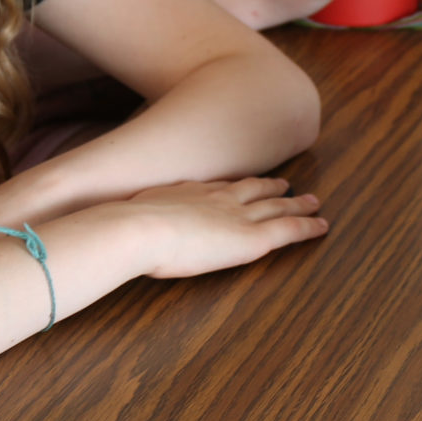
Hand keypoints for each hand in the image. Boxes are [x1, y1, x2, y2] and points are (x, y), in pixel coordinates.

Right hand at [124, 177, 327, 277]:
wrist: (135, 230)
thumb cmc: (119, 230)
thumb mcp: (118, 220)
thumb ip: (119, 224)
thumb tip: (99, 232)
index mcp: (186, 192)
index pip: (216, 187)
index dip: (234, 185)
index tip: (243, 183)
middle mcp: (216, 198)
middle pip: (253, 188)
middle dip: (271, 186)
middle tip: (287, 182)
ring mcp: (237, 215)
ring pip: (277, 206)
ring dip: (296, 203)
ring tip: (313, 201)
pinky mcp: (253, 238)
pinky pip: (289, 230)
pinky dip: (308, 227)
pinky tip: (322, 226)